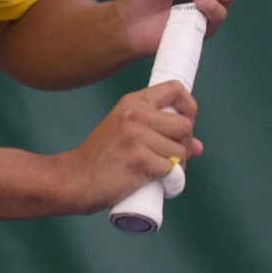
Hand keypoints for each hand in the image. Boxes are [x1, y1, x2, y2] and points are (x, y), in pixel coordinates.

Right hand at [58, 80, 201, 212]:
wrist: (73, 179)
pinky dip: (169, 181)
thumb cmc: (100, 160)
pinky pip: (172, 170)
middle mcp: (135, 114)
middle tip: (169, 159)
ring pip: (181, 150)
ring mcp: (137, 136)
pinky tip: (154, 183)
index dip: (189, 106)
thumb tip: (198, 147)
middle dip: (184, 145)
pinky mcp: (140, 159)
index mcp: (132, 102)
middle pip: (185, 125)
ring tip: (157, 173)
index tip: (186, 122)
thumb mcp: (125, 134)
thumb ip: (159, 134)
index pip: (175, 89)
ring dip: (176, 166)